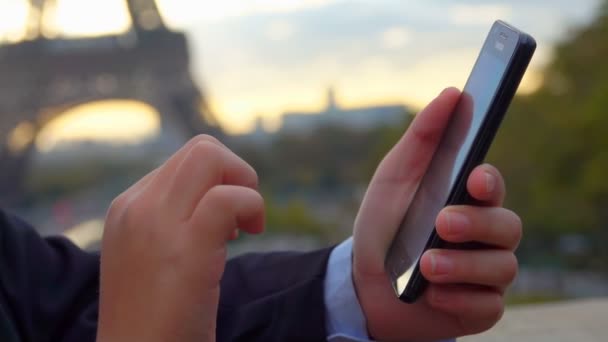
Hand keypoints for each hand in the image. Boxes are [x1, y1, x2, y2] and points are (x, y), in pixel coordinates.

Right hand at [97, 135, 263, 341]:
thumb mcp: (152, 255)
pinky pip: (228, 199)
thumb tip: (218, 194)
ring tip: (246, 228)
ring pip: (210, 156)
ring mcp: (156, 224)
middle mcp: (136, 207)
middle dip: (236, 173)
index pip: (185, 161)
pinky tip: (247, 237)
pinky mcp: (184, 247)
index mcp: (128, 207)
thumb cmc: (153, 316)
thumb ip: (174, 219)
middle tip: (243, 217)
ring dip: (245, 186)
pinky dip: (251, 207)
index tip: (225, 222)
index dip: (218, 184)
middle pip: (201, 149)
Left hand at [353, 88, 521, 340]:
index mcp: (466, 202)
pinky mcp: (479, 308)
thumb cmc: (385, 226)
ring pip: (501, 267)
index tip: (474, 178)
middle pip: (507, 226)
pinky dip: (458, 299)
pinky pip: (487, 305)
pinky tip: (433, 294)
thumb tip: (454, 93)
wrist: (364, 283)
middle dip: (475, 224)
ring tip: (427, 266)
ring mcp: (485, 273)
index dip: (490, 182)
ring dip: (461, 266)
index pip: (492, 187)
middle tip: (443, 223)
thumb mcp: (394, 178)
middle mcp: (484, 236)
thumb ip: (422, 137)